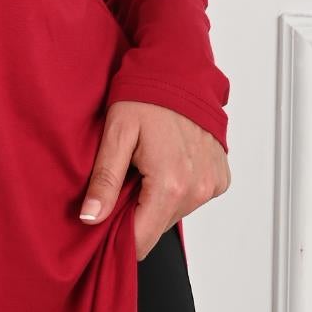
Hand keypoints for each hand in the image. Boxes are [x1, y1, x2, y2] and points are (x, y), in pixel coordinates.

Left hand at [78, 99, 230, 259]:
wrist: (180, 71)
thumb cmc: (144, 97)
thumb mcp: (116, 134)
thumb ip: (104, 180)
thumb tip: (90, 218)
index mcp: (170, 185)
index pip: (141, 240)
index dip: (117, 238)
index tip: (101, 225)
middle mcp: (198, 190)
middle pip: (157, 227)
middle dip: (135, 215)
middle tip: (120, 183)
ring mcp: (213, 184)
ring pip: (174, 213)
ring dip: (156, 200)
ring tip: (144, 167)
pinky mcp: (221, 178)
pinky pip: (193, 197)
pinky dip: (177, 188)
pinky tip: (166, 162)